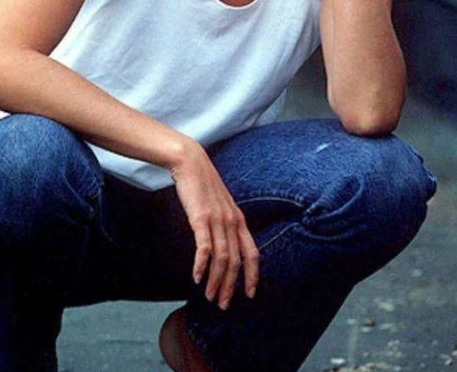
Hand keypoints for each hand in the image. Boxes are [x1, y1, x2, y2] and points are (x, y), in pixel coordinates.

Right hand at [170, 144, 258, 309]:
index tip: (250, 294)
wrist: (192, 163)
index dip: (253, 275)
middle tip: (224, 305)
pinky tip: (197, 278)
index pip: (252, 253)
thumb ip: (225, 223)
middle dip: (231, 286)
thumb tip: (225, 244)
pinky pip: (204, 246)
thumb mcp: (221, 205)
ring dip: (216, 281)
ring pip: (222, 258)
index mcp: (239, 220)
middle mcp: (232, 221)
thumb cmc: (204, 185)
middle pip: (236, 261)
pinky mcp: (200, 217)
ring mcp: (217, 219)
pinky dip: (201, 265)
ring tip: (210, 297)